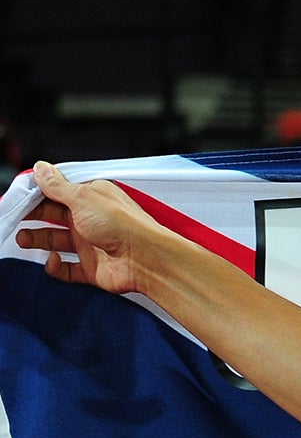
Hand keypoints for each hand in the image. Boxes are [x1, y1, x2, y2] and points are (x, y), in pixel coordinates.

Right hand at [13, 162, 161, 296]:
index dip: (37, 196)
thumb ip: (58, 186)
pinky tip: (52, 260)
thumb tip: (40, 168)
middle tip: (16, 219)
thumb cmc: (120, 224)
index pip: (58, 194)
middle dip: (33, 217)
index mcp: (91, 199)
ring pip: (56, 242)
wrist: (147, 259)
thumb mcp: (83, 196)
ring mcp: (91, 245)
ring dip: (37, 240)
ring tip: (22, 239)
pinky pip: (66, 269)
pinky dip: (55, 266)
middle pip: (53, 217)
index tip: (18, 199)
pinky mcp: (92, 269)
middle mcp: (90, 220)